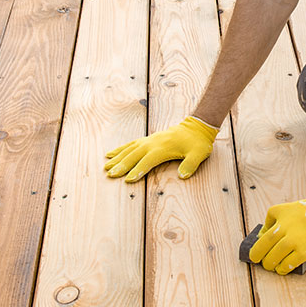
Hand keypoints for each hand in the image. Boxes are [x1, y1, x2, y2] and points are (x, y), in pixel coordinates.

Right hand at [104, 116, 218, 181]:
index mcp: (164, 148)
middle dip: (122, 165)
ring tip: (106, 166)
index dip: (138, 170)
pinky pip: (131, 144)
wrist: (196, 127)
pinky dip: (120, 149)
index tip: (128, 179)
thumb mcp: (199, 154)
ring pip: (129, 149)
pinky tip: (111, 154)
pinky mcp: (148, 139)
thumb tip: (182, 175)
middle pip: (134, 155)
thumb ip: (191, 165)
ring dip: (118, 158)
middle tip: (110, 174)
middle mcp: (153, 143)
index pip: (148, 161)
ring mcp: (149, 140)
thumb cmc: (198, 143)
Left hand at [249, 188, 305, 274]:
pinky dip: (283, 268)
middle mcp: (286, 224)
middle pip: (264, 243)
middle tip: (256, 258)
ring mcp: (294, 238)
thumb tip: (281, 235)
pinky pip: (288, 263)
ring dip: (269, 263)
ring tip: (270, 266)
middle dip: (257, 253)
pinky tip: (283, 269)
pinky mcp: (305, 251)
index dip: (261, 236)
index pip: (265, 226)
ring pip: (273, 256)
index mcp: (284, 211)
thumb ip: (291, 219)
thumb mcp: (303, 207)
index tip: (261, 241)